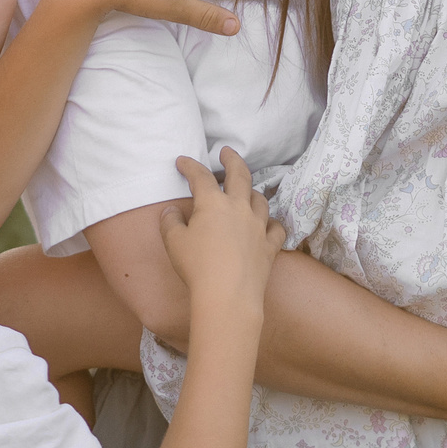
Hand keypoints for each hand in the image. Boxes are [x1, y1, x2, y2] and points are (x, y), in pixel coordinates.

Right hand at [159, 149, 282, 318]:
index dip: (190, 166)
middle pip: (240, 175)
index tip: (182, 161)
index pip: (200, 176)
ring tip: (246, 192)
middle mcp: (239, 208)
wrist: (228, 296)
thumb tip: (171, 211)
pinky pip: (276, 228)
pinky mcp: (270, 246)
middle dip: (232, 159)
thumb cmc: (197, 268)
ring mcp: (258, 226)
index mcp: (213, 203)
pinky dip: (271, 223)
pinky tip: (266, 225)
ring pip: (260, 199)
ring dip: (252, 192)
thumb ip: (170, 222)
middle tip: (227, 151)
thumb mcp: (174, 243)